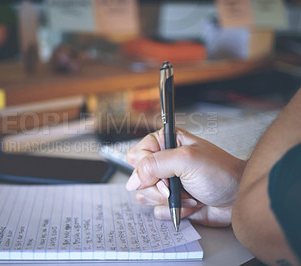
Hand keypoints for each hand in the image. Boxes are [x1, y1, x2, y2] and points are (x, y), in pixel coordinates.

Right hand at [125, 127, 245, 226]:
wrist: (238, 198)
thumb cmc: (220, 172)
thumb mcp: (186, 160)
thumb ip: (154, 164)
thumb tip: (132, 180)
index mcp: (165, 144)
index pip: (137, 155)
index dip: (145, 167)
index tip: (163, 174)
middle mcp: (163, 163)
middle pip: (138, 178)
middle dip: (159, 187)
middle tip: (177, 184)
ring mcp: (166, 183)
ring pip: (145, 196)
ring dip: (169, 200)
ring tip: (188, 193)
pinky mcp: (171, 202)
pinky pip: (157, 210)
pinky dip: (175, 211)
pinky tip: (191, 203)